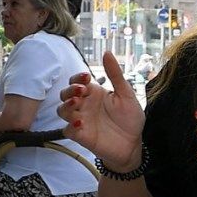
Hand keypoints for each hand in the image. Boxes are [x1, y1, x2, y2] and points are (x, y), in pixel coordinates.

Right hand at [57, 51, 144, 172]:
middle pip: (65, 94)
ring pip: (62, 111)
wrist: (134, 144)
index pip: (77, 81)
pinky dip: (70, 126)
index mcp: (94, 93)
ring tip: (76, 104)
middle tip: (81, 90)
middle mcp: (84, 106)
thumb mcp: (126, 95)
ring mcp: (81, 120)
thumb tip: (107, 52)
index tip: (86, 77)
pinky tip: (80, 123)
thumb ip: (115, 75)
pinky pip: (68, 130)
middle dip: (69, 90)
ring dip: (66, 106)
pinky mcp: (81, 136)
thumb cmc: (130, 119)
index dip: (77, 78)